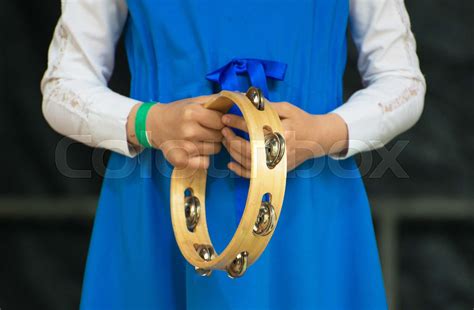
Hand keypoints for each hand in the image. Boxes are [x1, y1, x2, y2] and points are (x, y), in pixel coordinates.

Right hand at [128, 95, 223, 168]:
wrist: (154, 125)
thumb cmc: (178, 112)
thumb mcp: (194, 101)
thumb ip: (215, 100)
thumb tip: (239, 95)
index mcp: (192, 113)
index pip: (221, 121)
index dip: (221, 121)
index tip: (214, 120)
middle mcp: (189, 131)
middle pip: (219, 136)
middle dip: (217, 133)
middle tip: (207, 130)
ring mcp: (185, 147)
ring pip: (215, 149)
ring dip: (211, 145)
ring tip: (200, 139)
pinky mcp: (181, 160)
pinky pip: (205, 163)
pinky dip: (203, 158)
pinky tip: (196, 151)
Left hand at [221, 101, 347, 177]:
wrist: (318, 138)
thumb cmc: (301, 120)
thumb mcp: (287, 108)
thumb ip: (266, 106)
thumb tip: (245, 99)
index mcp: (282, 131)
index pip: (253, 127)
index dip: (236, 122)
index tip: (225, 118)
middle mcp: (280, 149)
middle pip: (248, 148)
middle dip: (231, 139)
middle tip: (223, 130)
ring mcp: (278, 162)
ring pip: (249, 162)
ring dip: (233, 152)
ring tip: (226, 141)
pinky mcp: (277, 170)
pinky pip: (255, 175)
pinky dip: (240, 171)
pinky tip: (231, 163)